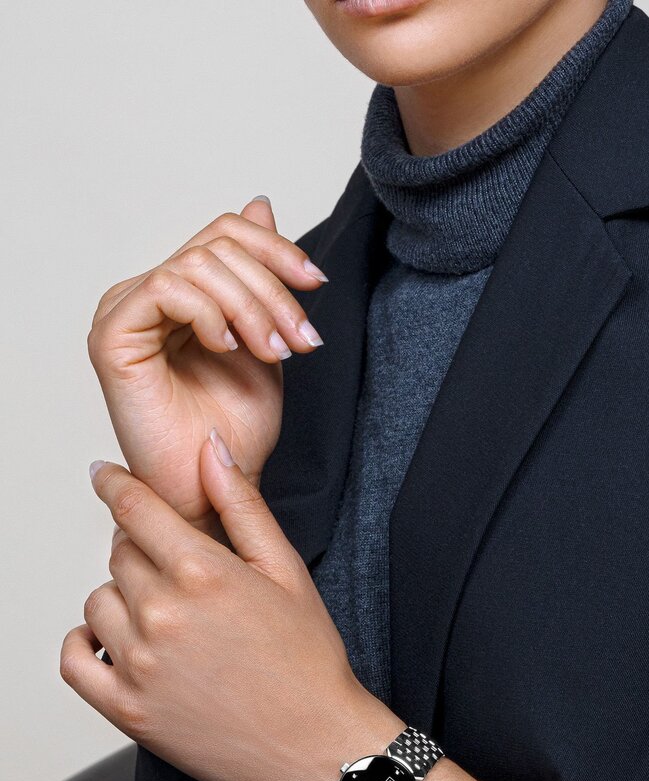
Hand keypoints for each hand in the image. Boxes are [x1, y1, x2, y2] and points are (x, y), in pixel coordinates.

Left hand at [60, 430, 402, 780]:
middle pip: (120, 554)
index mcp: (202, 572)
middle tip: (178, 575)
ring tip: (165, 617)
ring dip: (122, 599)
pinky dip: (84, 643)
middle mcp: (163, 614)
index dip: (115, 483)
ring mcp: (140, 664)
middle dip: (142, 552)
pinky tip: (114, 641)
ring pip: (98, 601)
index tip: (105, 475)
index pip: (134, 508)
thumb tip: (210, 449)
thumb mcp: (286, 570)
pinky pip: (75, 659)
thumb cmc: (308, 660)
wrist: (316, 744)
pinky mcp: (127, 709)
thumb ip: (242, 505)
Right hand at [87, 197, 328, 540]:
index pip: (224, 235)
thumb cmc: (235, 429)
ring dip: (252, 307)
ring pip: (198, 265)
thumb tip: (259, 202)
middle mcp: (147, 295)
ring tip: (275, 353)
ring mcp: (125, 312)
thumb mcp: (265, 341)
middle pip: (216, 246)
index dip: (276, 249)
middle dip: (272, 290)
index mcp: (181, 294)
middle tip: (301, 340)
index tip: (316, 285)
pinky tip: (230, 348)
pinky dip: (210, 313)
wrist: (215, 489)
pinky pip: (167, 288)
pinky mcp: (111, 335)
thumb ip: (261, 280)